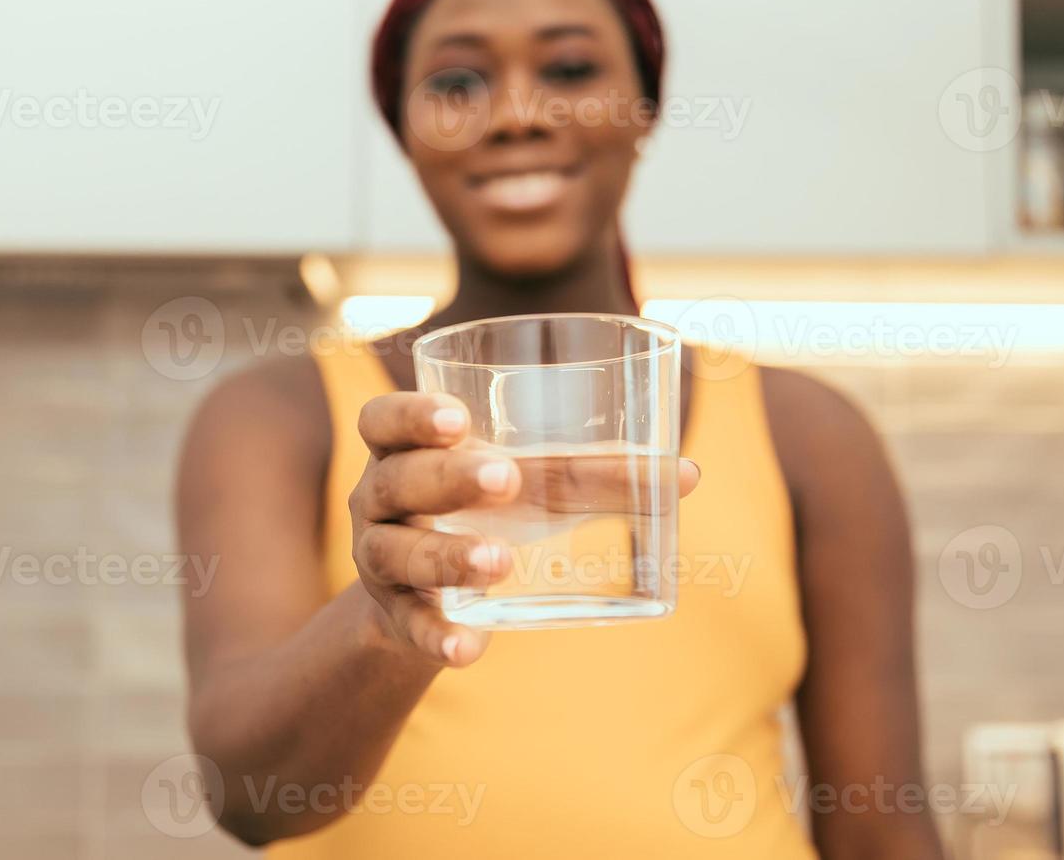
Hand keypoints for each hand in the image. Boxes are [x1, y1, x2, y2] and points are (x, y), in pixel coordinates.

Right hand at [348, 391, 699, 667]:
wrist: (428, 598)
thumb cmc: (487, 513)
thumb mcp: (528, 486)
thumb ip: (594, 473)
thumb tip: (685, 473)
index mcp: (403, 449)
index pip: (382, 419)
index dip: (411, 414)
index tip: (458, 417)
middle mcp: (378, 500)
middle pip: (396, 481)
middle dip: (448, 478)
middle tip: (506, 480)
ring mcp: (381, 560)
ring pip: (397, 553)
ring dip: (448, 556)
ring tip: (500, 563)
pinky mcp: (397, 616)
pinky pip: (411, 628)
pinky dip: (439, 638)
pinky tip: (471, 650)